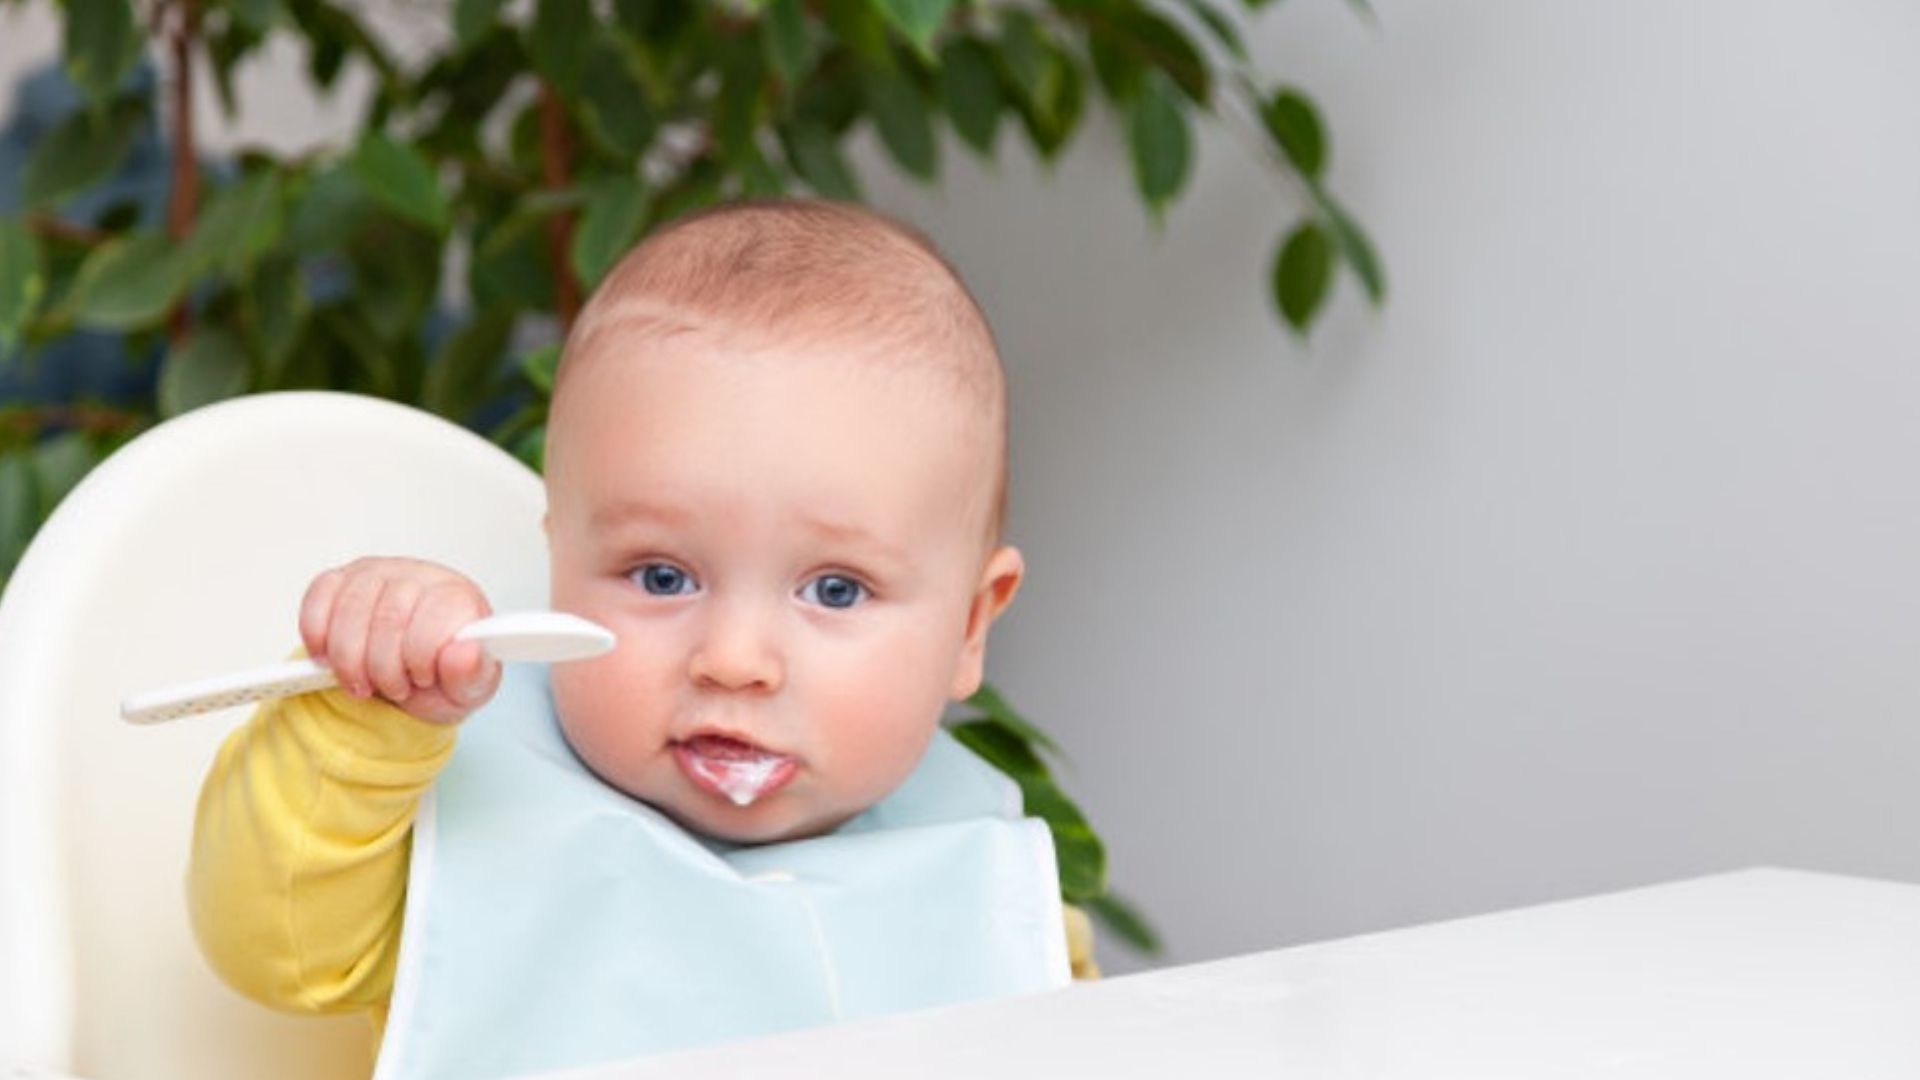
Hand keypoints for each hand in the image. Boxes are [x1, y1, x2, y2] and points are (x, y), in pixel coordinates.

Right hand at [298, 556, 501, 724]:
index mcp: (458, 597)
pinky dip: (318, 636)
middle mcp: (419, 575)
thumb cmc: (443, 677)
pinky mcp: (342, 579)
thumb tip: (465, 653)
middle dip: (384, 668)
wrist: (412, 679)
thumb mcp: (468, 690)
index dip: (421, 656)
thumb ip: (472, 674)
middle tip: (394, 688)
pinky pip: (319, 597)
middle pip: (389, 617)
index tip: (421, 678)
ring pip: (350, 610)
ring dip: (350, 660)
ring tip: (365, 681)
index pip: (436, 613)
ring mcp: (378, 572)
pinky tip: (330, 658)